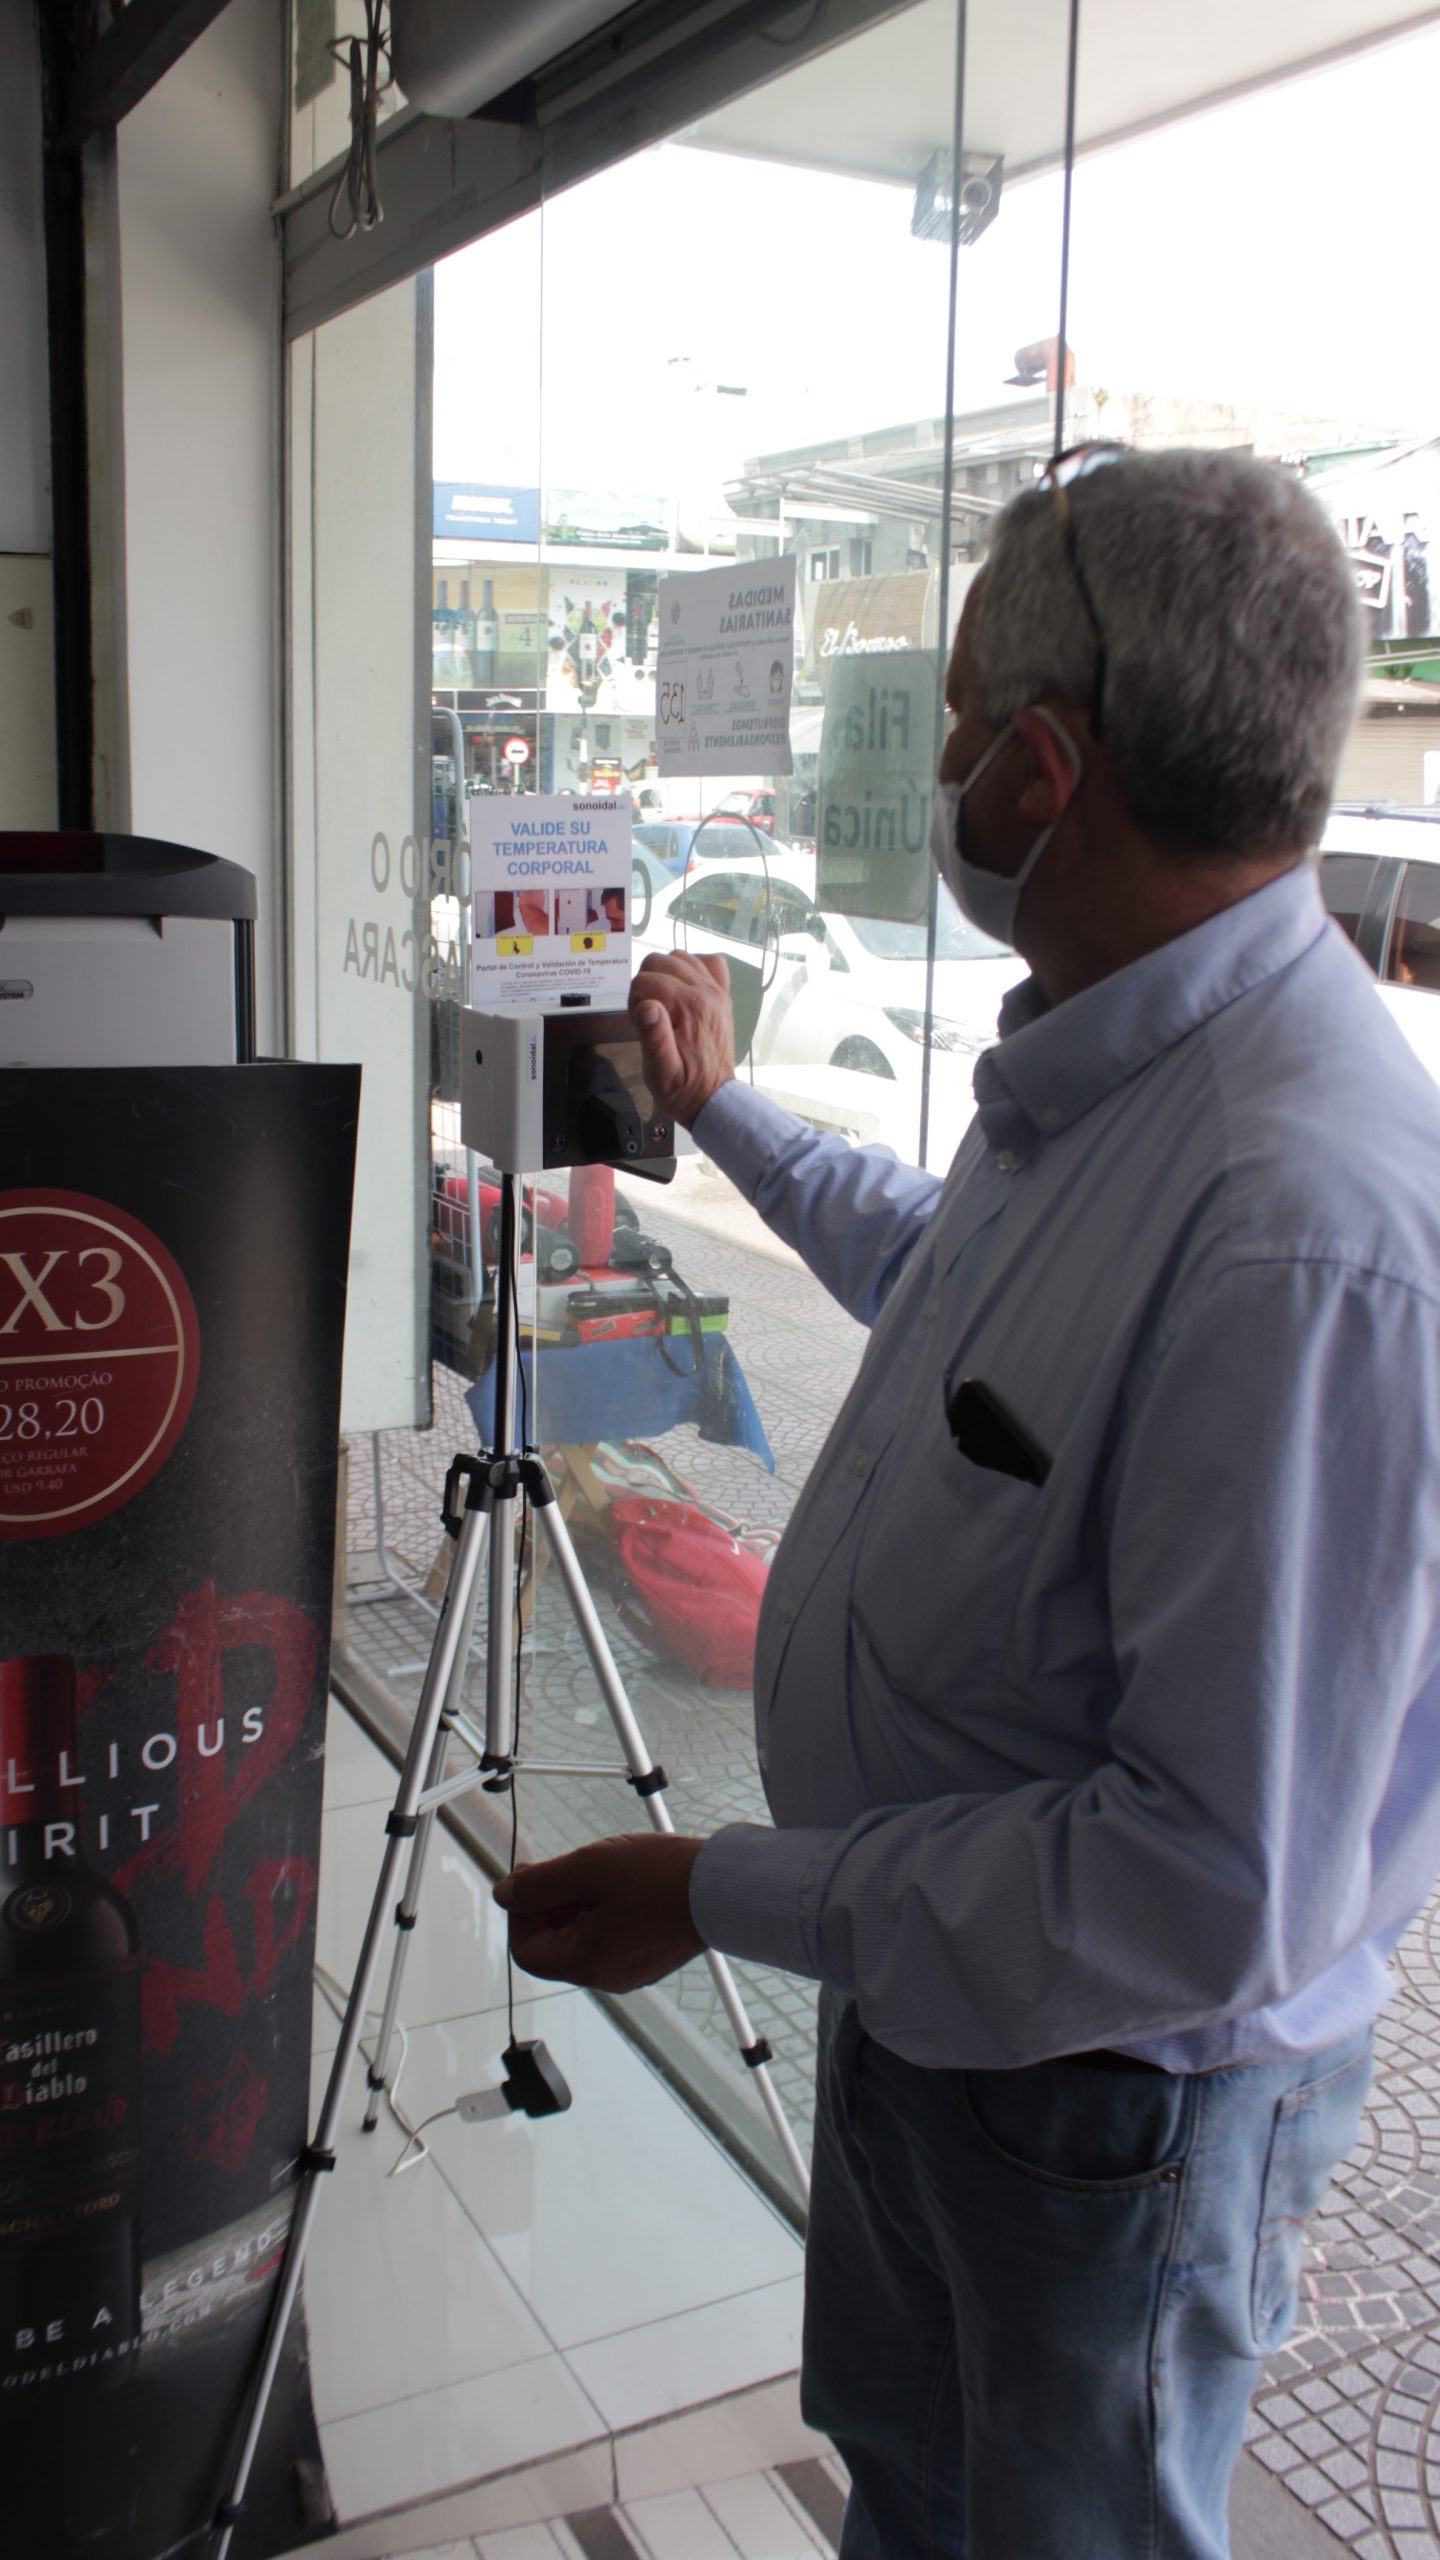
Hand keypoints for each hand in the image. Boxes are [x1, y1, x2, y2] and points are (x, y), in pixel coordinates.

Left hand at [494, 1834, 706, 1990]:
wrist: (723, 1887)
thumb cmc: (659, 1878)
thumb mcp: (586, 1869)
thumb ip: (539, 1884)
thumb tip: (505, 1893)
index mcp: (585, 1963)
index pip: (526, 1951)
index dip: (520, 1913)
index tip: (532, 1879)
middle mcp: (606, 1976)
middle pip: (555, 1946)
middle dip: (550, 1906)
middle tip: (565, 1868)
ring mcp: (632, 1969)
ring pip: (584, 1940)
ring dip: (578, 1905)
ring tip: (599, 1870)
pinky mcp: (652, 1956)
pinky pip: (613, 1938)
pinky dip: (605, 1912)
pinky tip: (622, 1883)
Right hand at [629, 952, 734, 1128]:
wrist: (714, 1098)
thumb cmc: (684, 1089)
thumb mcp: (661, 1073)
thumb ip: (654, 1038)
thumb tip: (646, 1005)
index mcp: (690, 1008)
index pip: (645, 981)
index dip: (634, 1001)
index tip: (642, 1026)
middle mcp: (707, 992)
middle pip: (660, 962)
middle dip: (646, 985)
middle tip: (650, 1016)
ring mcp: (717, 991)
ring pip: (680, 958)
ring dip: (664, 975)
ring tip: (663, 1004)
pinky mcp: (721, 995)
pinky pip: (708, 962)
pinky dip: (691, 968)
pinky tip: (682, 989)